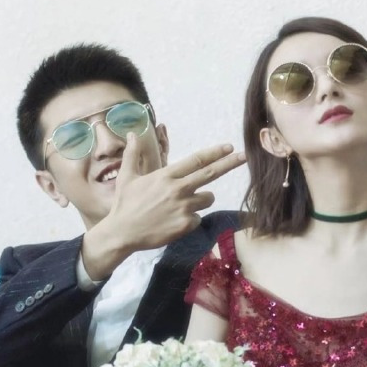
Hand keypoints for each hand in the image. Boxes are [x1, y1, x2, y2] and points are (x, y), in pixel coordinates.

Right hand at [83, 135, 245, 278]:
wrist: (122, 233)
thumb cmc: (124, 204)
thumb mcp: (127, 177)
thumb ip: (133, 154)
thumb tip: (131, 133)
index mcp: (166, 175)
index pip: (197, 160)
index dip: (215, 152)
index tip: (229, 147)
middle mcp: (178, 189)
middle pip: (211, 173)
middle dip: (229, 163)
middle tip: (244, 156)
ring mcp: (183, 207)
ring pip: (207, 198)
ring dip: (201, 199)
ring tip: (179, 205)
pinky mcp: (186, 225)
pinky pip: (198, 218)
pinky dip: (190, 219)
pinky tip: (173, 221)